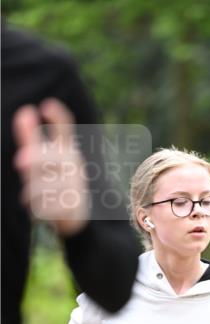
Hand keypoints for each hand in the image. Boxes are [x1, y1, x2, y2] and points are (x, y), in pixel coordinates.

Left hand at [13, 98, 89, 236]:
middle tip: (18, 162)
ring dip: (32, 193)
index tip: (46, 105)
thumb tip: (25, 110)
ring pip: (48, 185)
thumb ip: (31, 138)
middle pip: (55, 157)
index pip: (65, 130)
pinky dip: (40, 209)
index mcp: (66, 151)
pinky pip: (52, 206)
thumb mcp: (40, 161)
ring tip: (27, 199)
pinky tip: (37, 210)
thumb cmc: (53, 182)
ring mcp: (77, 187)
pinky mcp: (75, 208)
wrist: (74, 218)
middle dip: (36, 158)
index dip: (57, 117)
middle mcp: (75, 166)